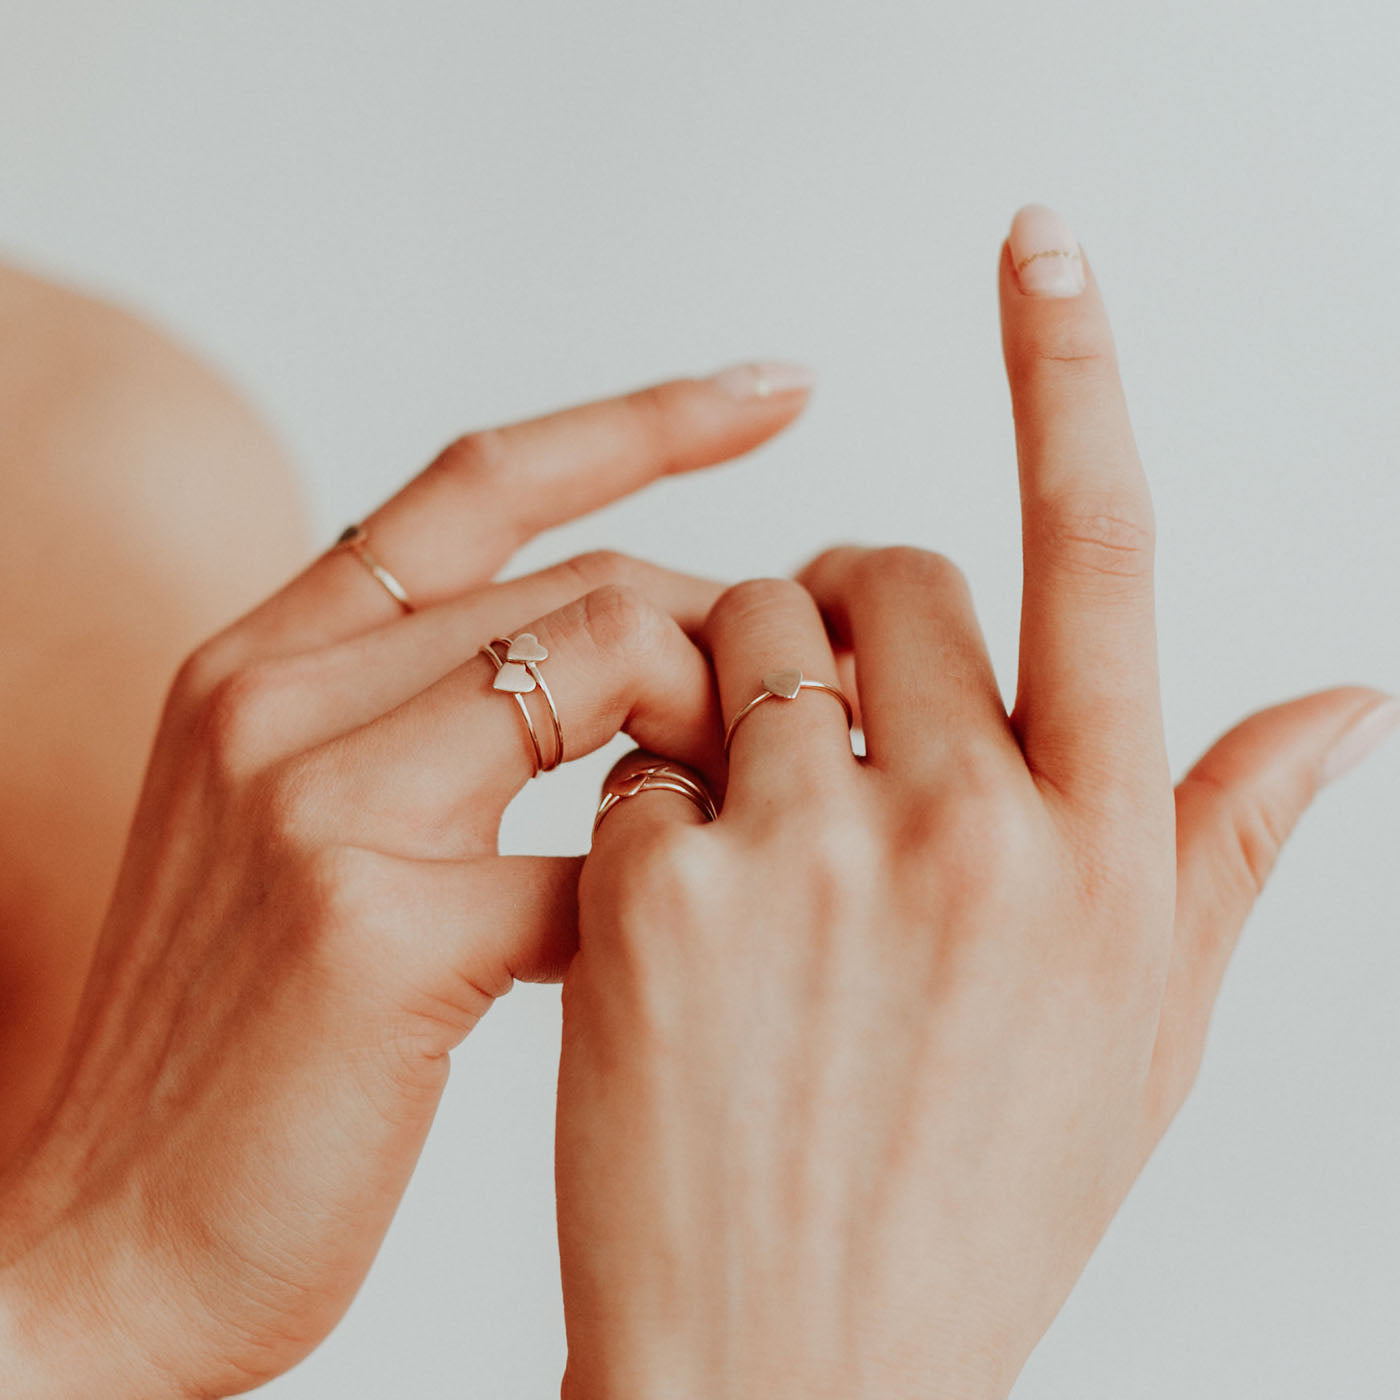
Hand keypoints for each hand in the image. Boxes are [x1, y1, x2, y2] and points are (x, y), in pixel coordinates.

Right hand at [0, 364, 811, 1397]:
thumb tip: (637, 675)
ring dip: (716, 736)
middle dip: (730, 635)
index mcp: (263, 661)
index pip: (481, 483)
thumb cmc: (239, 1053)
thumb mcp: (300, 838)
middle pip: (581, 585)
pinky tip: (683, 953)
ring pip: (603, 669)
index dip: (643, 422)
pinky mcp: (366, 928)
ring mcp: (312, 801)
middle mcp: (275, 697)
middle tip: (821, 699)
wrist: (102, 1252)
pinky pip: (606, 861)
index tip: (775, 391)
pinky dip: (675, 894)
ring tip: (769, 809)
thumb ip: (429, 734)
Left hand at [555, 212, 1395, 1397]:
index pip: (1103, 551)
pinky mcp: (661, 893)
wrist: (799, 1373)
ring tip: (752, 823)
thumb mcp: (1144, 1036)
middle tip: (822, 715)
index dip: (1071, 375)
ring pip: (746, 639)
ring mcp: (810, 854)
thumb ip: (1231, 846)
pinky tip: (671, 907)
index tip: (1038, 248)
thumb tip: (1341, 697)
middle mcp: (978, 828)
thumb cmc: (974, 1204)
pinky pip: (638, 749)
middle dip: (846, 620)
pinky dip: (645, 793)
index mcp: (1108, 852)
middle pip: (888, 576)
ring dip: (738, 693)